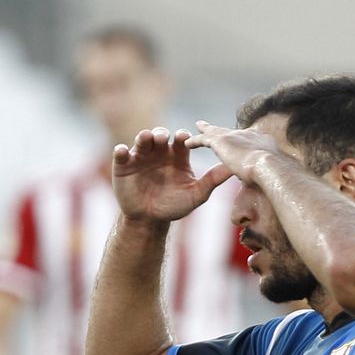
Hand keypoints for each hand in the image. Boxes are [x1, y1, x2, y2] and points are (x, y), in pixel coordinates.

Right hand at [110, 127, 229, 222]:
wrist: (149, 221)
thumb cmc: (174, 206)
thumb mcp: (195, 195)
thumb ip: (212, 180)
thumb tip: (233, 168)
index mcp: (177, 155)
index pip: (181, 140)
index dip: (183, 137)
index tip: (185, 139)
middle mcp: (159, 152)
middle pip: (161, 135)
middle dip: (162, 134)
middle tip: (164, 138)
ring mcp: (141, 156)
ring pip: (142, 139)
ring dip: (144, 137)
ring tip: (146, 139)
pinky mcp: (123, 164)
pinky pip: (121, 153)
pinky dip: (121, 150)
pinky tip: (123, 151)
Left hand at [184, 120, 283, 183]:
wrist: (269, 165)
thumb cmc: (274, 175)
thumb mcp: (270, 175)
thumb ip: (264, 176)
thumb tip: (263, 185)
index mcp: (261, 142)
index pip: (249, 140)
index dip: (242, 141)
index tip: (239, 143)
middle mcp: (247, 135)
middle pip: (232, 132)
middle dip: (224, 131)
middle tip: (218, 129)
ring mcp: (234, 136)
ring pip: (216, 132)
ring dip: (207, 130)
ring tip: (198, 127)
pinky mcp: (222, 141)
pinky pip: (204, 139)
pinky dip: (196, 141)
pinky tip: (188, 143)